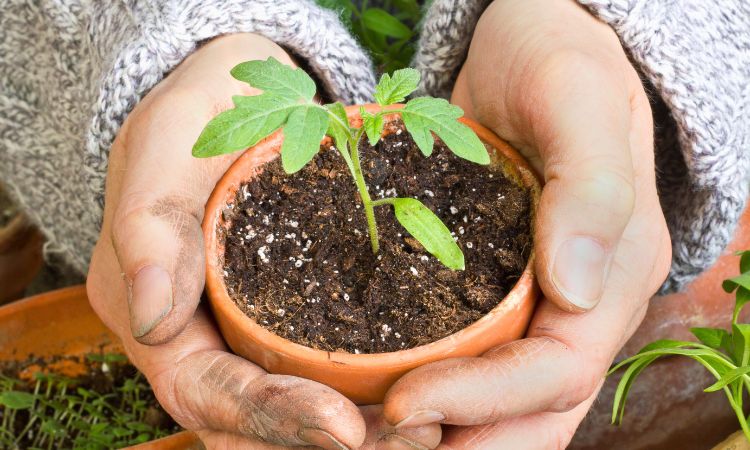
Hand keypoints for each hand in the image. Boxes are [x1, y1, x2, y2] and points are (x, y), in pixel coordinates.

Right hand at [86, 33, 439, 448]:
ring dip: (360, 433)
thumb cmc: (197, 121)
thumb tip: (150, 319)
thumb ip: (150, 226)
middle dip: (324, 441)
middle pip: (254, 428)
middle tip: (412, 439)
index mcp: (160, 320)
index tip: (341, 428)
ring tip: (428, 430)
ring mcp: (252, 339)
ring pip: (294, 416)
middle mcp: (204, 345)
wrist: (241, 105)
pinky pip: (330, 375)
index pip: (206, 394)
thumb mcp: (165, 149)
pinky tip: (426, 395)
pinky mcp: (296, 324)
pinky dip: (374, 397)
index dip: (271, 417)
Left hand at [382, 0, 672, 446]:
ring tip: (366, 442)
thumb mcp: (579, 100)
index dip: (485, 401)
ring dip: (444, 434)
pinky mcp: (493, 289)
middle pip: (532, 411)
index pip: (556, 371)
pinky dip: (429, 389)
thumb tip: (575, 293)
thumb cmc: (561, 63)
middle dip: (462, 442)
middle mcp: (579, 306)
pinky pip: (468, 356)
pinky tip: (372, 399)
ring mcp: (536, 303)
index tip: (403, 407)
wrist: (534, 50)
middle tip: (373, 449)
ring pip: (501, 400)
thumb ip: (590, 188)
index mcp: (615, 276)